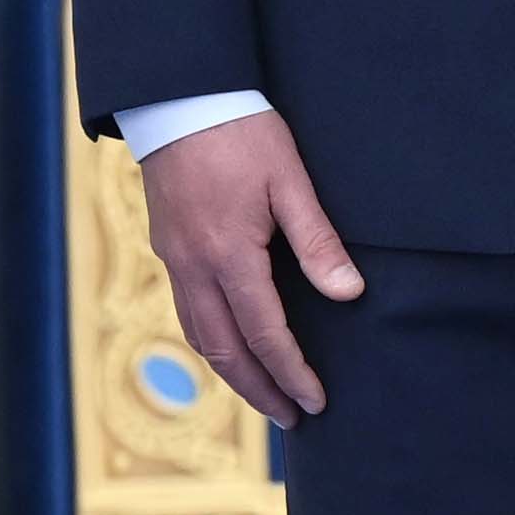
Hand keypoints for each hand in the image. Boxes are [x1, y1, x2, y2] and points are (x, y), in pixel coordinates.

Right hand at [136, 110, 364, 423]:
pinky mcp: (166, 246)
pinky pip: (186, 311)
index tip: (314, 401)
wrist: (177, 96)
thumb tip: (348, 293)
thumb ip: (317, 240)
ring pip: (199, 336)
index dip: (291, 373)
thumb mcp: (290, 179)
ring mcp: (174, 258)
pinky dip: (210, 341)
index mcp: (229, 254)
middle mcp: (194, 266)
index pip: (264, 334)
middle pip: (224, 351)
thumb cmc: (240, 130)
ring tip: (263, 393)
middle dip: (259, 390)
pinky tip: (229, 345)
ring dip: (231, 373)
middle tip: (291, 418)